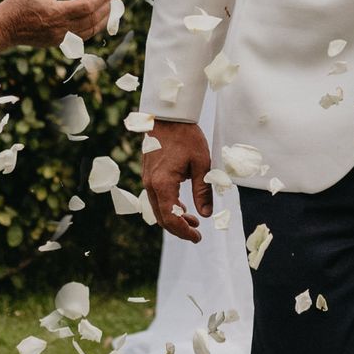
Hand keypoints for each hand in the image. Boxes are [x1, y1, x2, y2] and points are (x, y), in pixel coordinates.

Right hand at [0, 0, 120, 48]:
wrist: (4, 28)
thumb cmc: (19, 4)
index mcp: (56, 13)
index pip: (88, 5)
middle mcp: (62, 29)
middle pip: (94, 18)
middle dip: (109, 5)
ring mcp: (62, 39)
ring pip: (92, 29)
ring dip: (106, 17)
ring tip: (115, 4)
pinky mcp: (61, 43)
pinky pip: (84, 35)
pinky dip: (96, 26)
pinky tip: (101, 16)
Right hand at [141, 118, 213, 242]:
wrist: (167, 116)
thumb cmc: (186, 137)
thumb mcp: (201, 164)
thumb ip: (202, 191)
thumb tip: (207, 214)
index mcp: (163, 184)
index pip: (171, 218)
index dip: (184, 232)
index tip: (198, 237)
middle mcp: (151, 185)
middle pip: (162, 218)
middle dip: (179, 229)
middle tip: (197, 233)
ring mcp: (147, 180)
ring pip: (157, 209)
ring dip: (174, 218)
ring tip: (193, 220)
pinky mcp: (148, 175)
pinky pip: (156, 198)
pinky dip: (168, 207)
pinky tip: (182, 207)